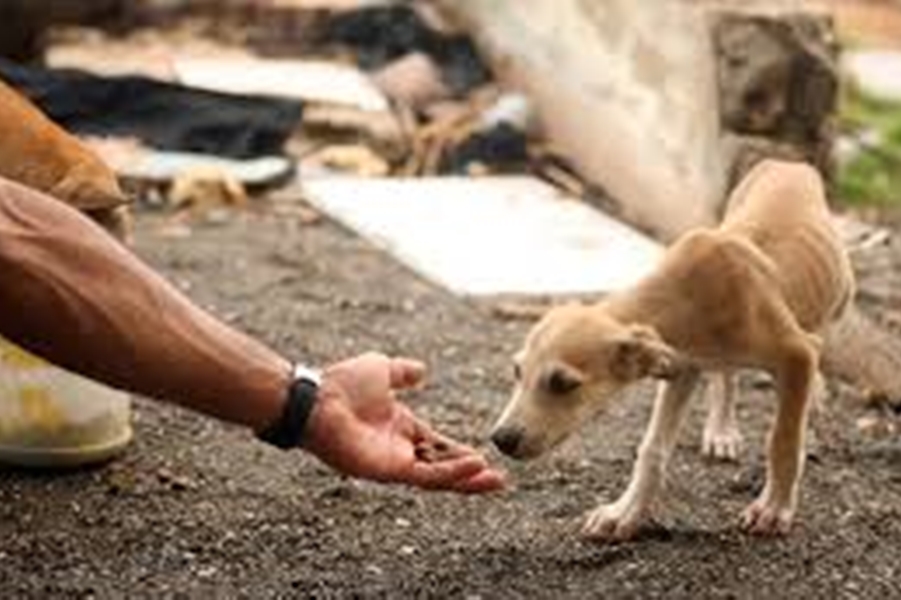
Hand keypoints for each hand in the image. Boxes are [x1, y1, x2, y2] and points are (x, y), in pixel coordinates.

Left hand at [303, 352, 505, 492]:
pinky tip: (474, 466)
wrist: (317, 398)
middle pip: (442, 467)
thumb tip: (423, 371)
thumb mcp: (382, 370)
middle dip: (470, 475)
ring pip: (438, 477)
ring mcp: (393, 462)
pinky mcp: (388, 470)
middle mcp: (398, 450)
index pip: (437, 446)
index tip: (485, 457)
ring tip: (494, 480)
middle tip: (499, 480)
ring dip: (466, 478)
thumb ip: (403, 373)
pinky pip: (426, 475)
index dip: (460, 453)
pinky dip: (451, 472)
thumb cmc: (342, 383)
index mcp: (399, 429)